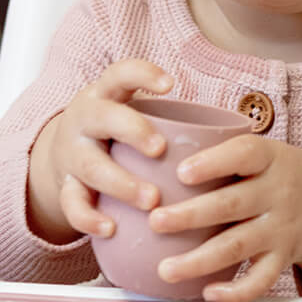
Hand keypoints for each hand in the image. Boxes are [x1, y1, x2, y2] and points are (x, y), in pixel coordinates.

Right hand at [27, 60, 171, 242]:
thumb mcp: (132, 116)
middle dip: (132, 131)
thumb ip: (170, 121)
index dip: (142, 75)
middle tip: (160, 149)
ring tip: (150, 200)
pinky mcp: (64, 185)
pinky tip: (110, 229)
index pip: (121, 73)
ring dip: (121, 183)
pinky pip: (72, 203)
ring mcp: (72, 153)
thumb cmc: (115, 134)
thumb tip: (241, 134)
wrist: (59, 155)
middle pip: (104, 117)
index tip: (170, 83)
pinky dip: (89, 218)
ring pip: (91, 165)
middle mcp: (85, 119)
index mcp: (106, 95)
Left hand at [148, 136, 301, 301]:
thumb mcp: (262, 151)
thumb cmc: (275, 172)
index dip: (214, 162)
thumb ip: (220, 153)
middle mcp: (277, 193)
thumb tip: (151, 151)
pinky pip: (261, 279)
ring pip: (239, 245)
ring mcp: (280, 228)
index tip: (181, 172)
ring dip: (200, 260)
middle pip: (233, 204)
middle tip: (155, 221)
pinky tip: (206, 292)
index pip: (244, 154)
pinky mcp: (283, 258)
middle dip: (191, 215)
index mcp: (269, 158)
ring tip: (165, 269)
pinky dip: (235, 290)